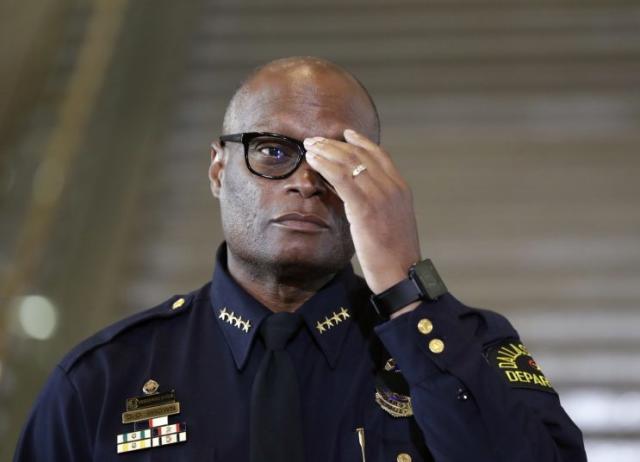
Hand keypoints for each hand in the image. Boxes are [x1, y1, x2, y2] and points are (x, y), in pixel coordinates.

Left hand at [304, 129, 421, 302]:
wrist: (401, 275)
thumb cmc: (394, 255)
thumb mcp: (391, 221)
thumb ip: (379, 204)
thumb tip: (359, 196)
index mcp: (401, 188)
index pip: (380, 155)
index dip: (361, 142)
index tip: (345, 134)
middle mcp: (392, 187)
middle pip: (361, 155)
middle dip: (335, 144)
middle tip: (316, 139)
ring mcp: (380, 196)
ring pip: (349, 162)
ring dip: (326, 151)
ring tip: (310, 146)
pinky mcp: (365, 207)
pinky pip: (341, 177)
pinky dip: (325, 165)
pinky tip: (312, 161)